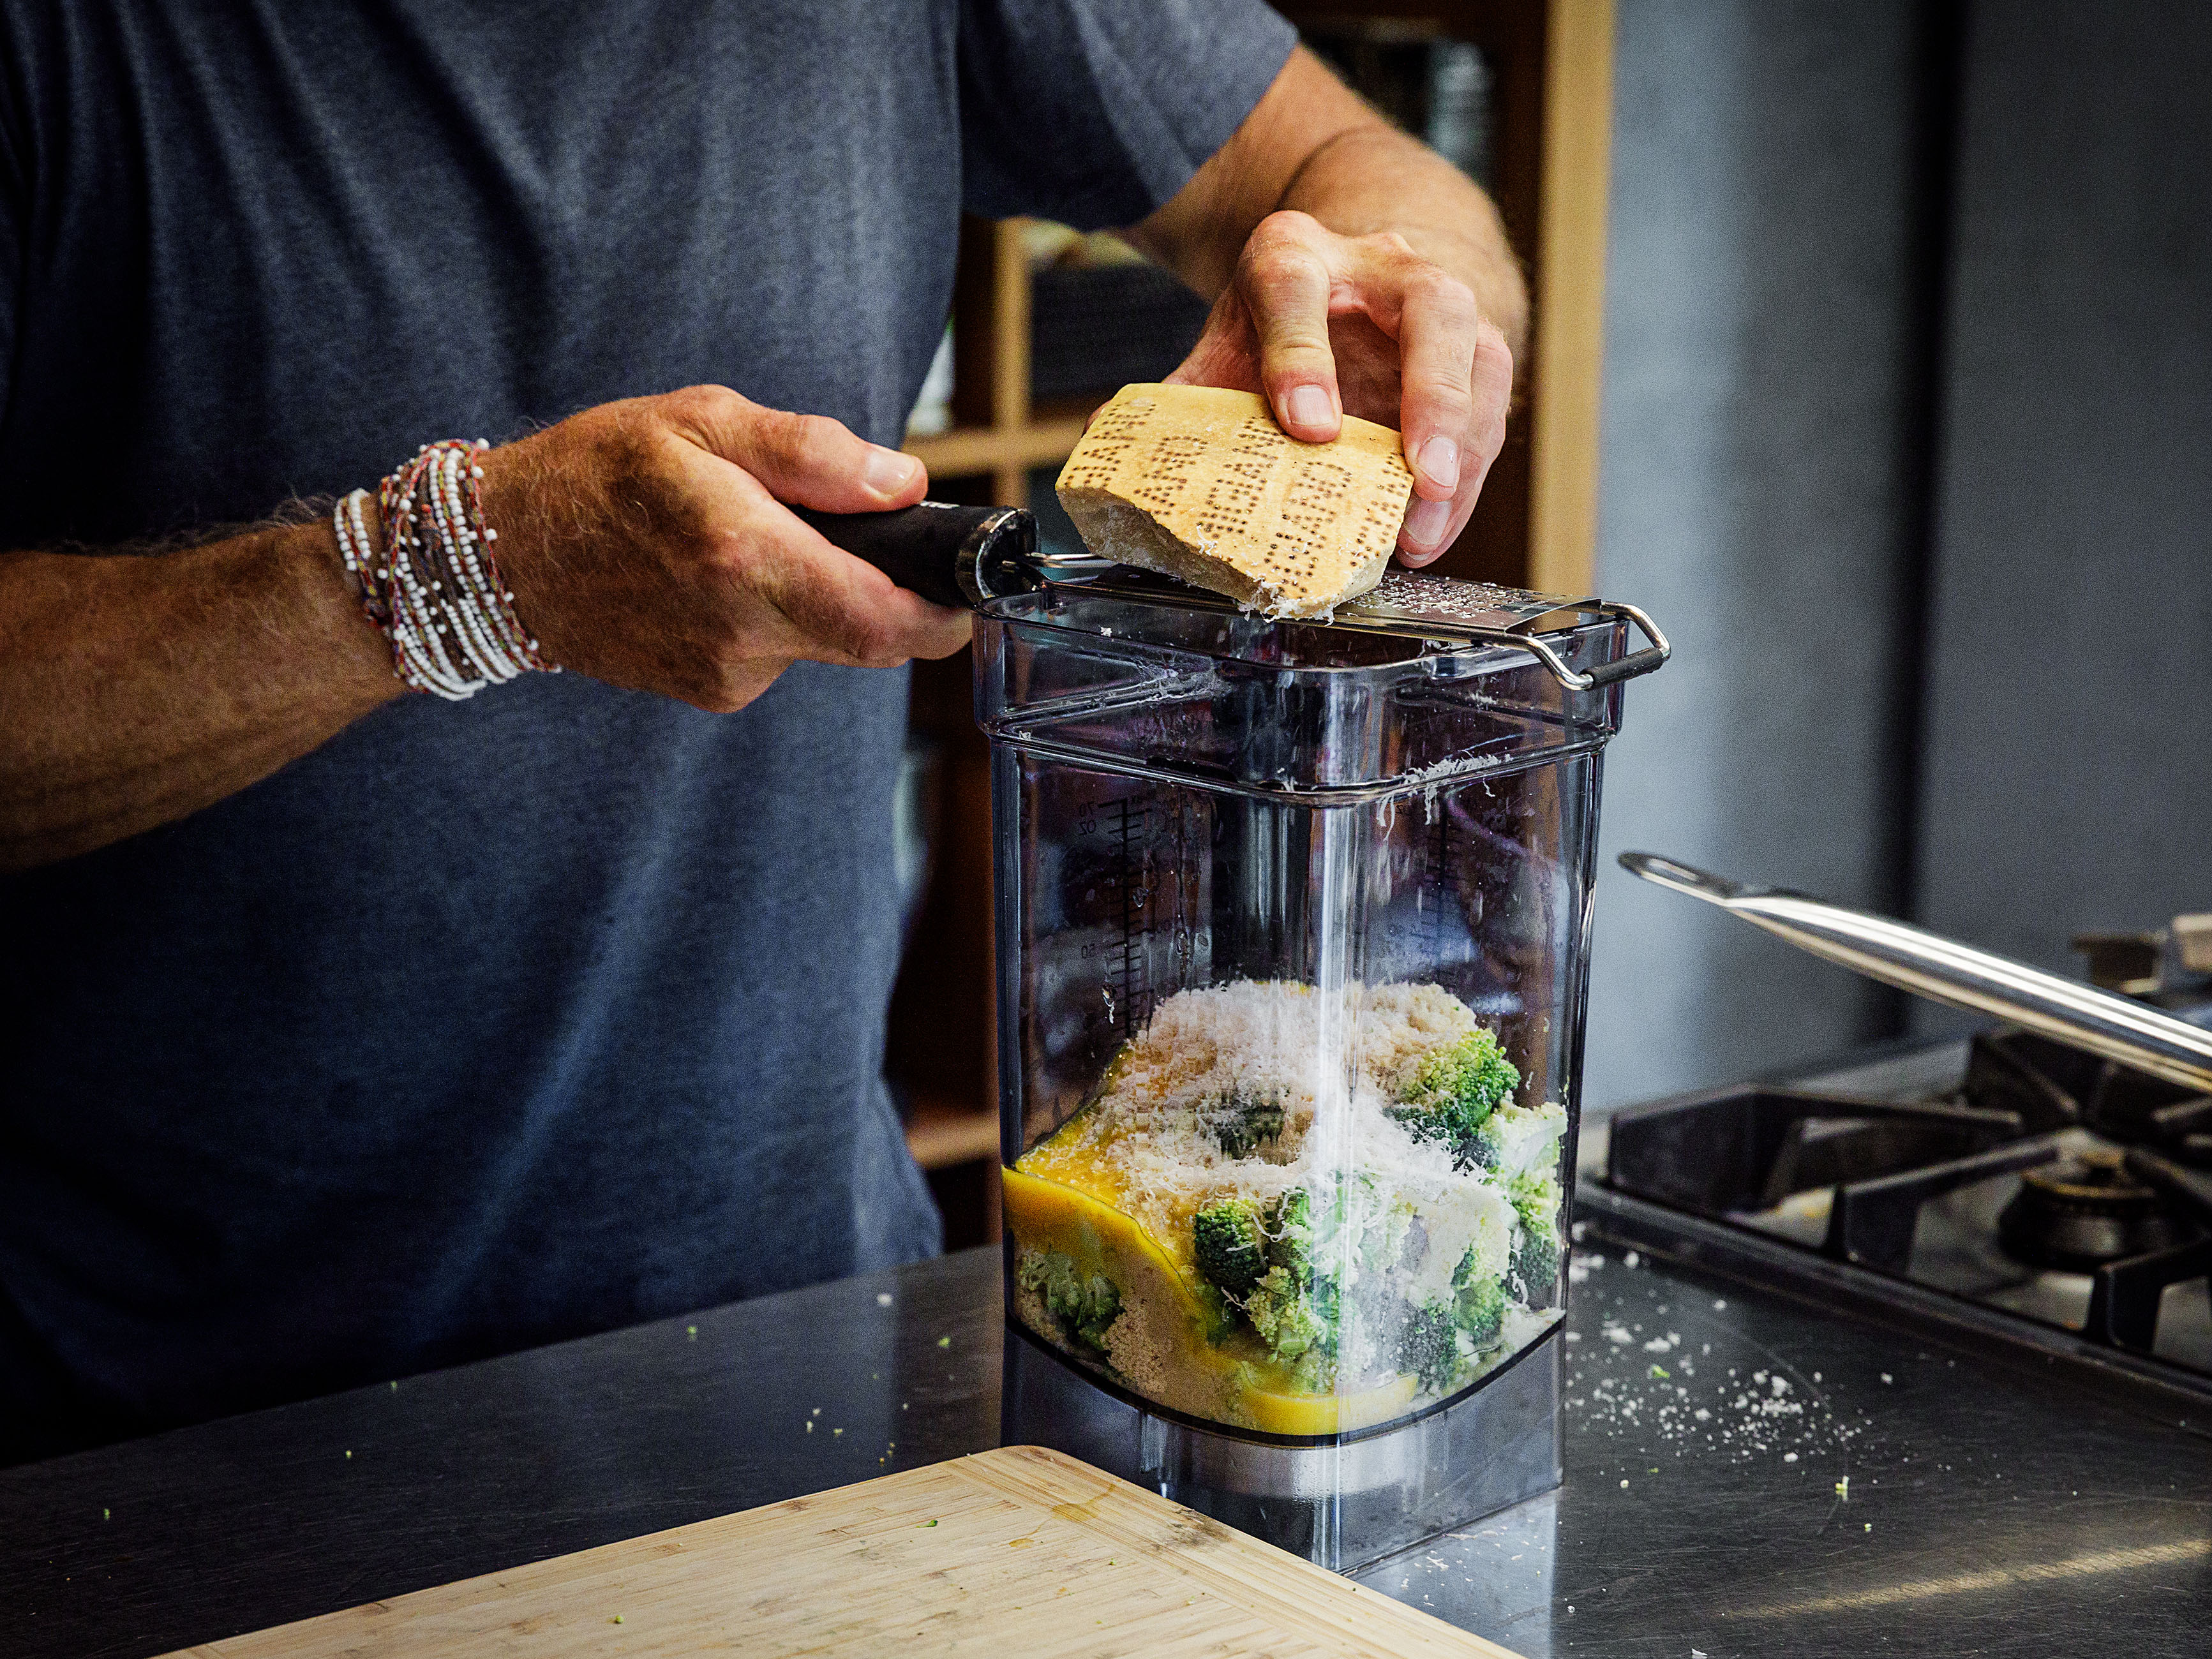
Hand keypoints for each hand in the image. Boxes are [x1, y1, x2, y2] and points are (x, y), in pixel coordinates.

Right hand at [471, 386, 969, 710]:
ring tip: (759, 539)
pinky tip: (723, 576)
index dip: (944, 610)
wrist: (502, 557)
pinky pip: (782, 653)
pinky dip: (779, 614)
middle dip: (889, 591)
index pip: (888, 621)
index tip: (964, 583)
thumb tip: (904, 484)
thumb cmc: (598, 473)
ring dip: (823, 594)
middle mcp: (742, 633)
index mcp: (747, 560)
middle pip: (872, 639)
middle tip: (863, 534)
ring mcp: (727, 674)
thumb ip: (814, 454)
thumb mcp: (705, 422)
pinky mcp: (713, 692)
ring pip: (826, 642)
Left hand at [1166, 209, 1513, 565]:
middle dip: (1432, 391)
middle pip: (1430, 306)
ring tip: (1427, 521)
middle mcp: (1382, 266)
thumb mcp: (1223, 346)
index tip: (1304, 426)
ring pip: (1480, 354)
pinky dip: (1470, 473)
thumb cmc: (1278, 327)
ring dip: (1463, 445)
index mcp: (1293, 254)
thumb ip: (1182, 393)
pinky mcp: (1477, 351)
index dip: (1299, 357)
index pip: (1293, 286)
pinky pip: (1495, 408)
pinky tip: (1434, 528)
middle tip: (1421, 471)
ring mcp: (1442, 304)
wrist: (1346, 286)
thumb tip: (1113, 436)